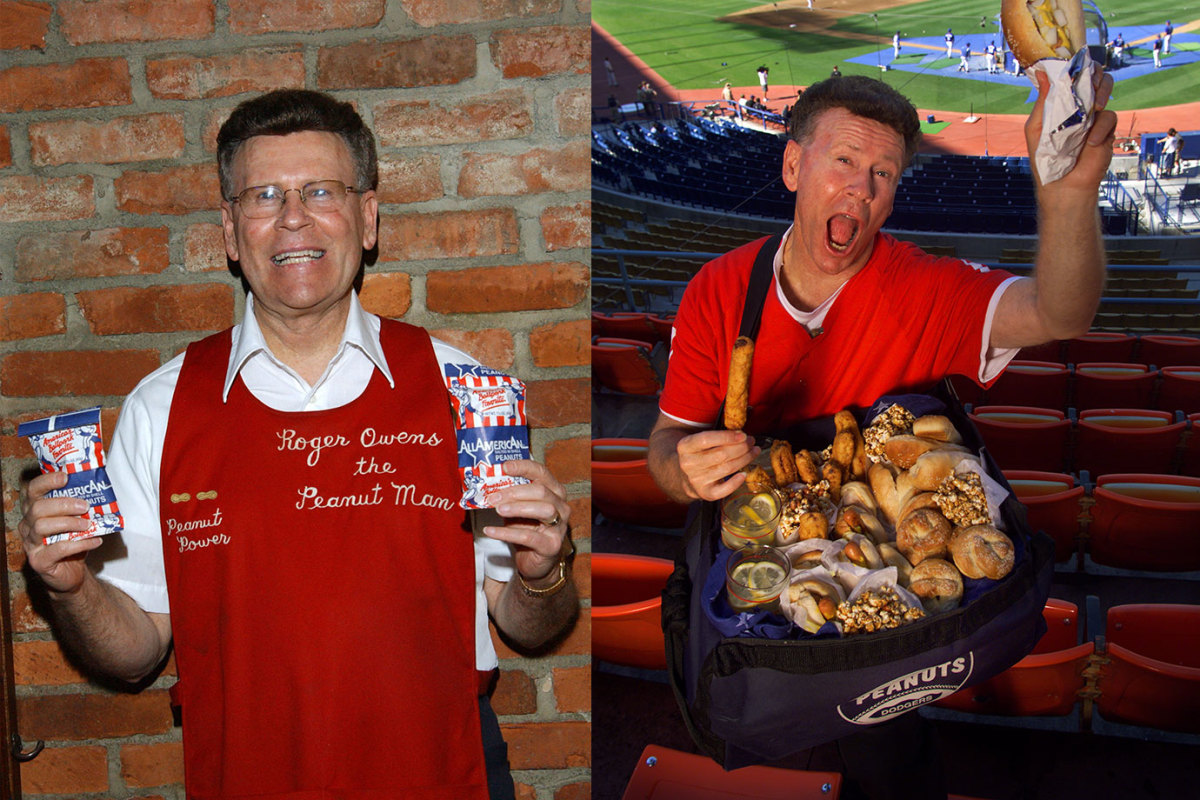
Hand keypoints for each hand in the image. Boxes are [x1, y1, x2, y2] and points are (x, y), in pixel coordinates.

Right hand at [18, 471, 104, 595]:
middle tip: (85, 506)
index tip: (65, 477)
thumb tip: (100, 487)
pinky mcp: (39, 561)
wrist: (72, 572)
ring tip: (89, 525)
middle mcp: (28, 526)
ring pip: (43, 527)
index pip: (32, 491)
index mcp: (34, 511)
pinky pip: (58, 549)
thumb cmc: (72, 541)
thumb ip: (80, 506)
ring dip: (70, 523)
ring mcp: (31, 544)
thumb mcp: (76, 520)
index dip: (46, 481)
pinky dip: (80, 543)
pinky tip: (95, 541)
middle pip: (37, 509)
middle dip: (63, 504)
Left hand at [483, 459, 569, 584]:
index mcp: (554, 491)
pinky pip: (529, 537)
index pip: (542, 472)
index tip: (504, 466)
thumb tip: (485, 485)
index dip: (524, 467)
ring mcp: (559, 526)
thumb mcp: (518, 508)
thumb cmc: (528, 529)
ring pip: (543, 510)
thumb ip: (509, 496)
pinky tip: (491, 531)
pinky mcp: (551, 545)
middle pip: (541, 491)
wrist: (536, 561)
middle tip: (493, 496)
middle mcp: (561, 506)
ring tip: (498, 510)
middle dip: (514, 492)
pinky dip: (507, 533)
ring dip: (517, 508)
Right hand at [677, 429, 760, 501]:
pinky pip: (723, 490)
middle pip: (720, 455)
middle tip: (751, 442)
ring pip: (726, 469)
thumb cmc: (698, 454)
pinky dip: (735, 482)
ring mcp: (695, 480)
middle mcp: (688, 464)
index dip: (727, 437)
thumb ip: (717, 436)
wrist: (685, 477)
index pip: (706, 439)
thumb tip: (741, 434)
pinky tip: (744, 474)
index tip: (743, 435)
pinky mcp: (704, 493)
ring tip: (753, 452)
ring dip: (744, 459)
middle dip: (741, 448)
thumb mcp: (699, 441)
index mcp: (684, 446)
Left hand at [1025, 67, 1116, 189]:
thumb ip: (1043, 102)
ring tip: (1095, 106)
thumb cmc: (1045, 159)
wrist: (1063, 185)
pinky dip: (1101, 128)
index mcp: (1060, 103)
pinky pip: (1109, 116)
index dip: (1075, 66)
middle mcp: (1078, 106)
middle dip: (1093, 73)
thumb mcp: (1037, 128)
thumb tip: (1042, 74)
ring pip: (1105, 89)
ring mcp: (1093, 116)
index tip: (1074, 63)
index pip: (1071, 76)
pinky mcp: (1107, 129)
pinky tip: (1091, 142)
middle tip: (1089, 80)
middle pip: (1093, 75)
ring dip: (1102, 93)